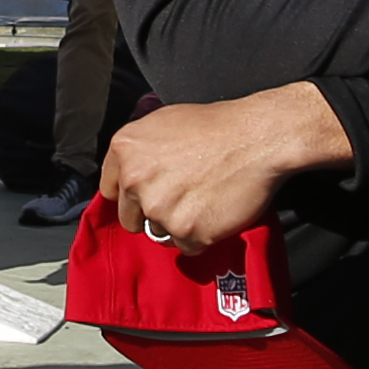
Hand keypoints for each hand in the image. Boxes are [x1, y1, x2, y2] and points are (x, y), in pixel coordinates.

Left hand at [94, 86, 345, 259]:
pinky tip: (214, 213)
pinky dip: (201, 236)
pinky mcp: (187, 231)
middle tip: (181, 199)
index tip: (146, 196)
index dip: (131, 195)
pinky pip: (186, 247)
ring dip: (177, 225)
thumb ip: (138, 152)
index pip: (110, 191)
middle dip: (152, 214)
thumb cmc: (216, 126)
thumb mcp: (163, 122)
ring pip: (158, 233)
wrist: (257, 138)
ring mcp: (160, 209)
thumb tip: (128, 176)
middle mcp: (135, 180)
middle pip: (130, 219)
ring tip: (202, 202)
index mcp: (125, 150)